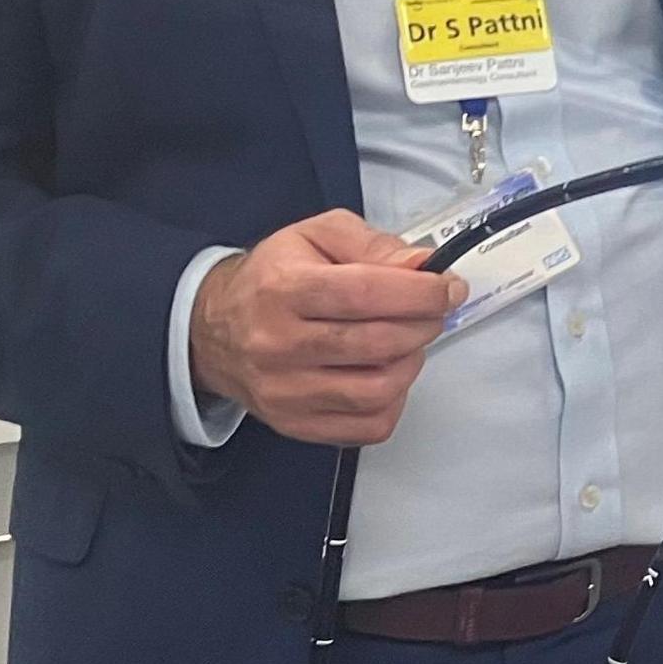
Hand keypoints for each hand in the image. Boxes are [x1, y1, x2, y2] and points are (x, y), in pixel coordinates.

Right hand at [188, 209, 467, 445]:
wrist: (214, 329)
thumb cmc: (273, 277)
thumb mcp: (316, 236)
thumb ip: (372, 244)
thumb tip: (421, 264)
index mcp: (284, 289)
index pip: (366, 294)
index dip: (420, 293)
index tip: (448, 288)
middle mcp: (279, 345)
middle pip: (378, 344)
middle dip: (424, 325)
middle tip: (433, 311)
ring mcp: (285, 393)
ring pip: (377, 391)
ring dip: (411, 364)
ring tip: (408, 342)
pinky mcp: (295, 424)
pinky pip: (367, 427)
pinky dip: (393, 402)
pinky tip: (386, 374)